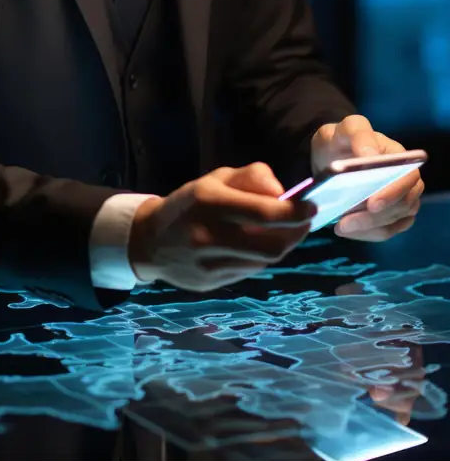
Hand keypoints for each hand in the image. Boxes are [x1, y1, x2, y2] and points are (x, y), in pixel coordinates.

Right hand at [128, 162, 316, 291]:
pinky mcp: (209, 283)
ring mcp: (208, 263)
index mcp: (208, 201)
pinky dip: (261, 258)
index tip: (311, 207)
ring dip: (282, 245)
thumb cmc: (191, 203)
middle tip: (305, 222)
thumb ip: (252, 177)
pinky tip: (260, 245)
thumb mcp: (216, 178)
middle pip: (271, 245)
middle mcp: (207, 234)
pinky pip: (249, 271)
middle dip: (295, 233)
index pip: (264, 212)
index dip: (295, 212)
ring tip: (286, 232)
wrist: (150, 240)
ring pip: (263, 261)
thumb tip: (282, 193)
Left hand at [310, 114, 423, 240]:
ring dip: (368, 227)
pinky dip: (366, 233)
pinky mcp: (390, 216)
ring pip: (394, 222)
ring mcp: (400, 200)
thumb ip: (359, 134)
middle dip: (375, 217)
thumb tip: (370, 154)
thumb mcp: (346, 129)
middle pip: (403, 205)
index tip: (371, 203)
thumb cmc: (341, 140)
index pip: (409, 178)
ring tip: (340, 227)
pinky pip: (385, 231)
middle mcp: (406, 180)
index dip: (393, 192)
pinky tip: (346, 230)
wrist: (330, 155)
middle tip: (344, 222)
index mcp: (400, 156)